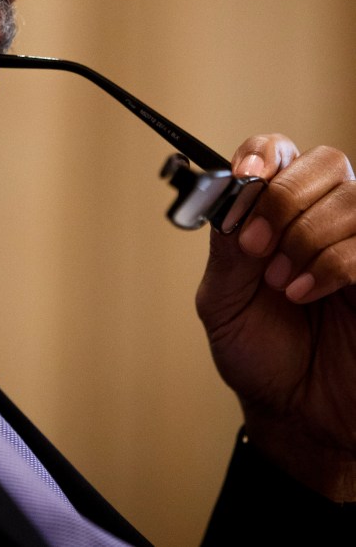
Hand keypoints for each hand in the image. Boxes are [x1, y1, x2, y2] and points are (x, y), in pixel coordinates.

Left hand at [195, 134, 355, 499]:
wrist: (293, 413)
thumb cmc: (259, 353)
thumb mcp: (222, 299)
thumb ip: (228, 246)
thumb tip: (232, 193)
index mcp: (283, 213)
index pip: (282, 152)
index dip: (265, 153)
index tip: (245, 174)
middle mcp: (327, 220)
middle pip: (326, 163)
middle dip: (285, 199)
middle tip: (256, 244)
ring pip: (351, 199)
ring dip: (306, 238)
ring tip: (280, 282)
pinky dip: (331, 265)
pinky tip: (303, 293)